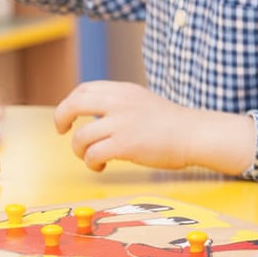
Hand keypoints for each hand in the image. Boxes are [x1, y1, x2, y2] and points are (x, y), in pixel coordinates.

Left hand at [53, 81, 256, 172]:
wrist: (196, 135)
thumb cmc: (172, 124)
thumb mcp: (142, 102)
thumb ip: (118, 103)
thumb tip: (91, 114)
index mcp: (124, 91)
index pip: (84, 89)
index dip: (70, 103)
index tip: (70, 117)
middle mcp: (120, 102)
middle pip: (73, 105)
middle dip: (61, 119)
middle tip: (63, 131)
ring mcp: (122, 123)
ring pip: (81, 137)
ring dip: (79, 150)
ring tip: (91, 157)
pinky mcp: (125, 144)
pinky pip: (93, 155)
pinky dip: (91, 163)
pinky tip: (101, 166)